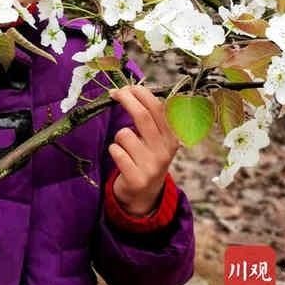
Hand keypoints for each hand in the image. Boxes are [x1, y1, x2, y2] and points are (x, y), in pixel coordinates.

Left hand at [108, 85, 180, 215]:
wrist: (144, 196)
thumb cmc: (146, 159)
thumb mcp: (155, 141)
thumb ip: (149, 119)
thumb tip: (130, 90)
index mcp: (171, 138)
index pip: (158, 108)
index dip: (141, 94)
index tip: (126, 88)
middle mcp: (165, 151)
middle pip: (143, 116)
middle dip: (126, 100)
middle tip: (114, 93)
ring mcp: (152, 166)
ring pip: (124, 134)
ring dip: (118, 137)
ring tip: (125, 148)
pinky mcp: (137, 178)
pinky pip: (116, 151)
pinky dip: (114, 151)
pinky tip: (122, 160)